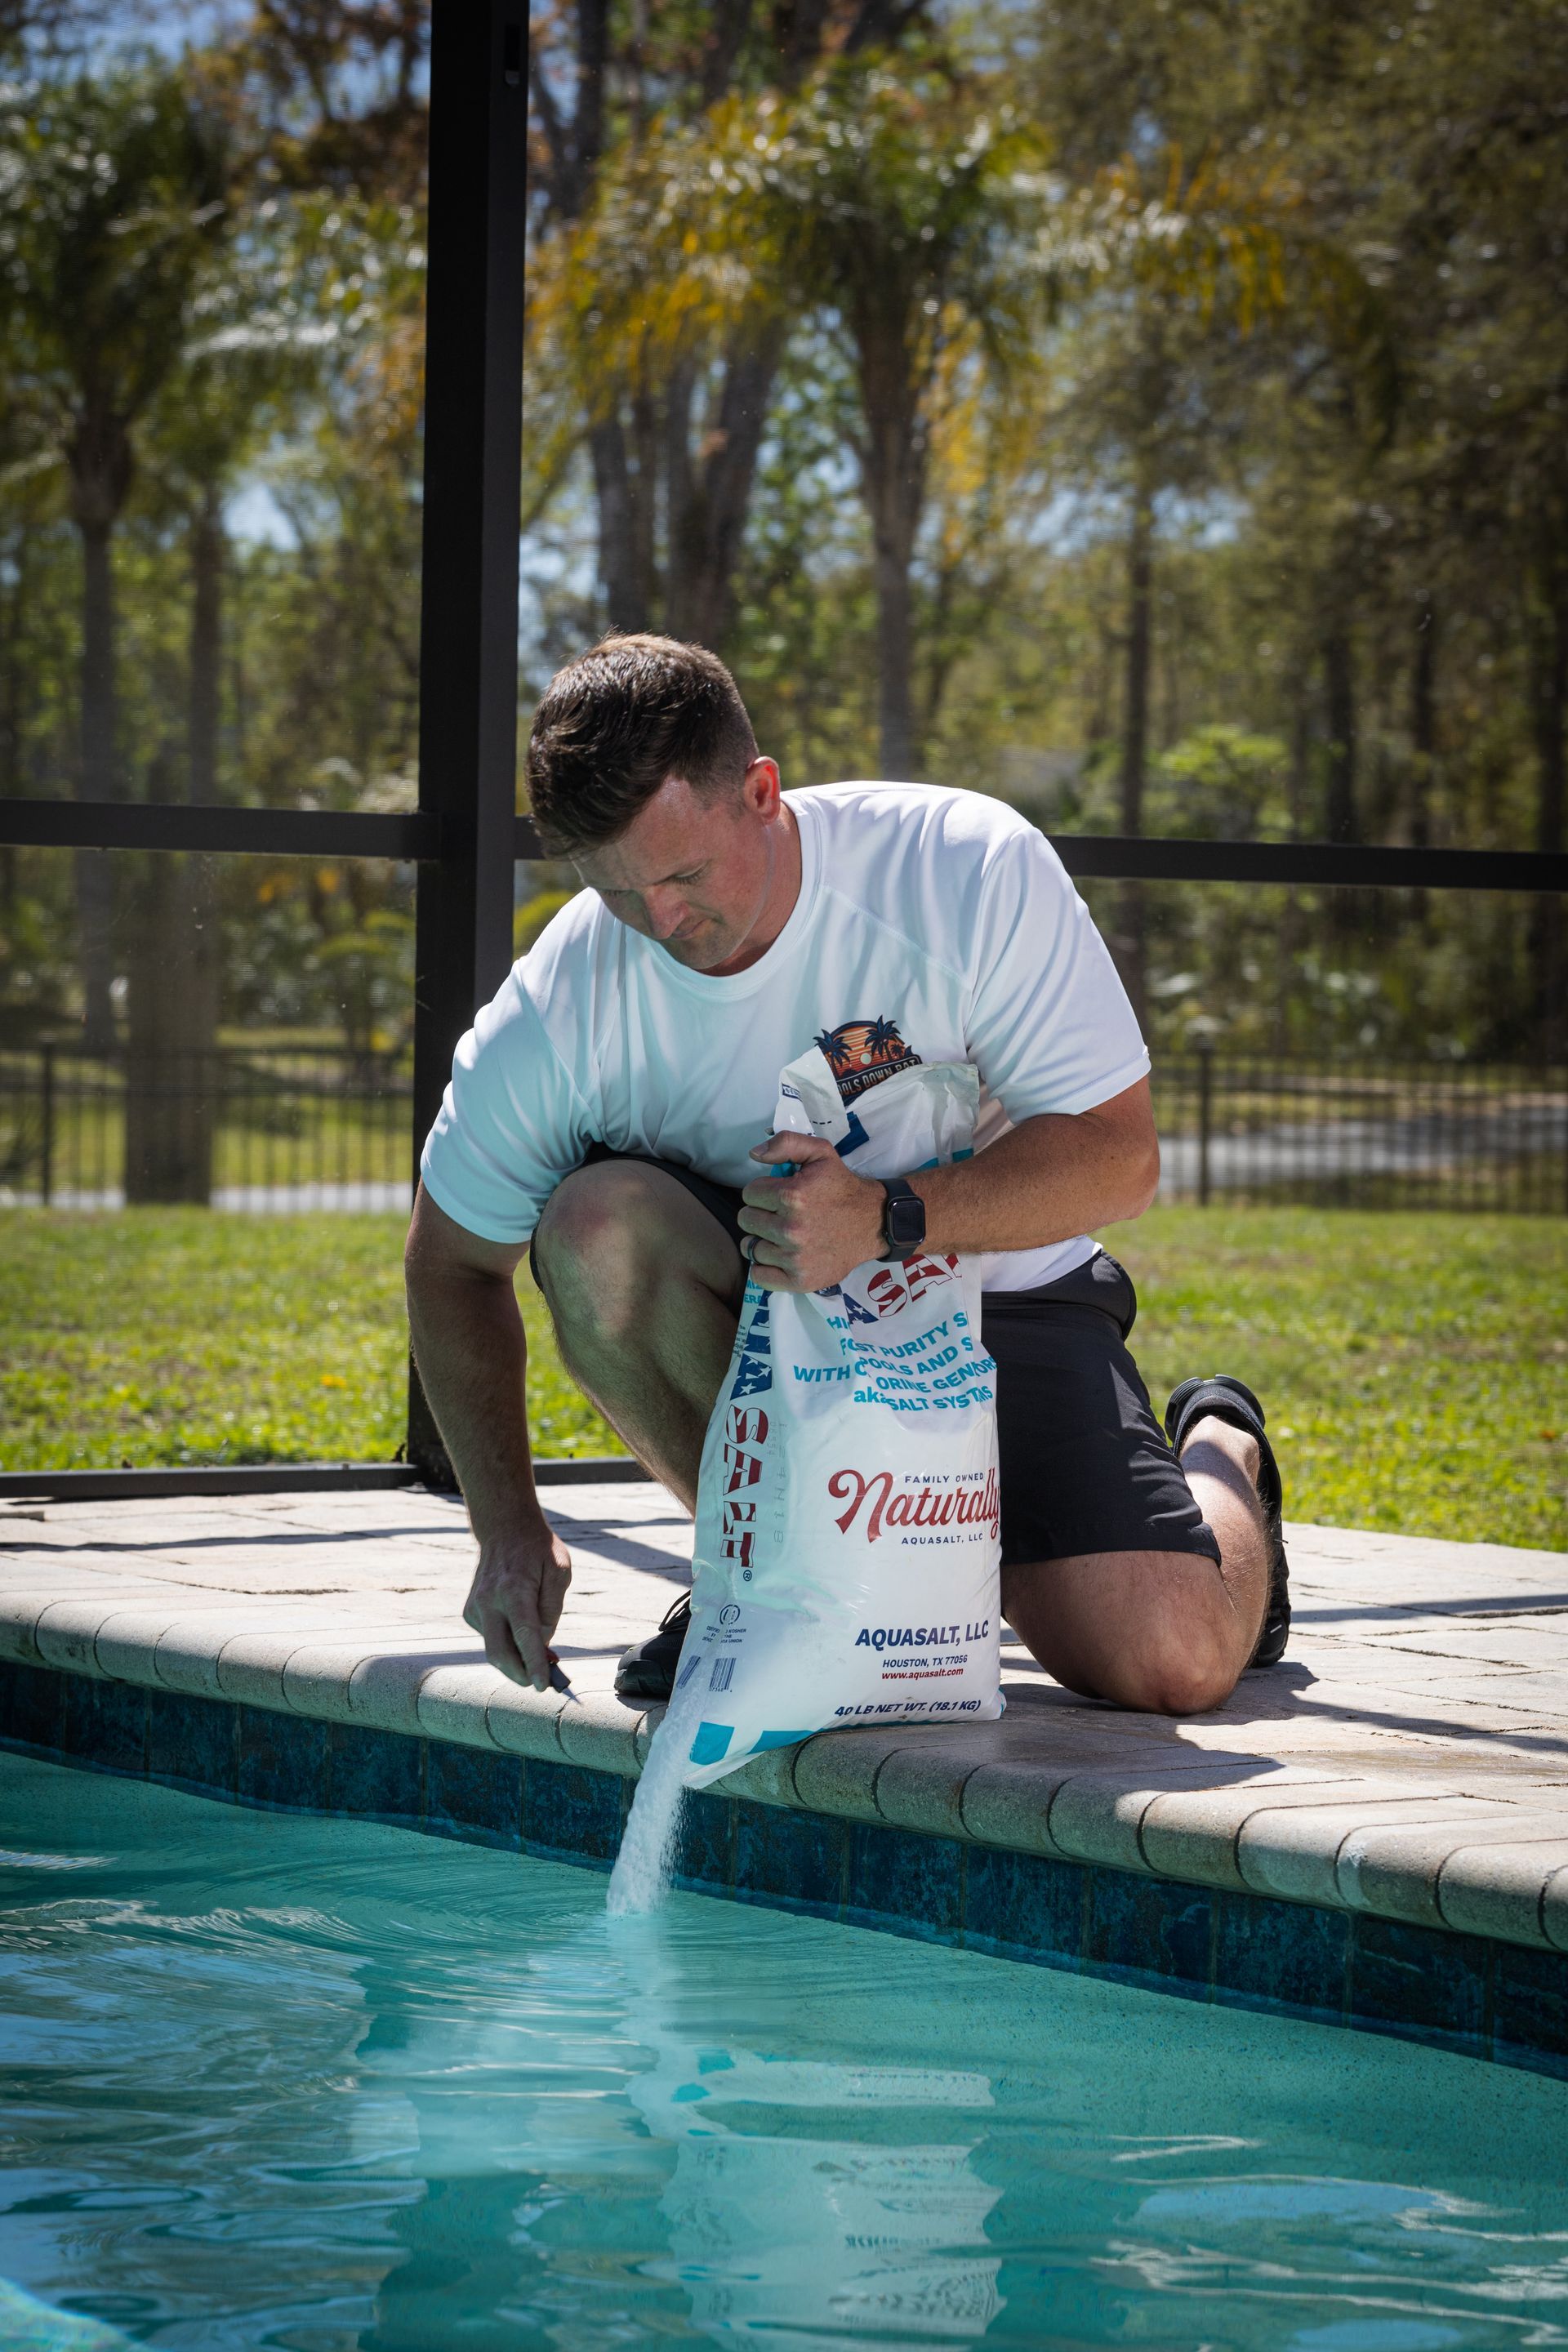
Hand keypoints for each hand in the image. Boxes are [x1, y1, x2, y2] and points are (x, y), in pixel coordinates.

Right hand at [463, 1520, 571, 1690]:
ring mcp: (475, 1608)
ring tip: (537, 1653)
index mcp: (514, 1590)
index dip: (534, 1664)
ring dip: (516, 1659)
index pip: (525, 1635)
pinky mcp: (470, 1612)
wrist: (504, 1528)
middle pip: (499, 1653)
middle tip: (541, 1682)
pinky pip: (490, 1638)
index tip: (542, 1686)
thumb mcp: (559, 1571)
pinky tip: (518, 1627)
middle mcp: (489, 1601)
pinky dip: (506, 1643)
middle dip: (520, 1674)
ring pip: (494, 1649)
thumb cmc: (537, 1549)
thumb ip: (552, 1609)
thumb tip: (543, 1644)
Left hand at [740, 1132, 886, 1290]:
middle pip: (746, 1220)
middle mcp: (791, 1229)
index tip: (778, 1195)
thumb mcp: (820, 1153)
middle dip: (761, 1214)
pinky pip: (760, 1275)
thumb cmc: (842, 1188)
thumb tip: (754, 1153)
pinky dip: (765, 1267)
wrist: (873, 1222)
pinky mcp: (799, 1280)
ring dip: (763, 1240)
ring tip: (783, 1235)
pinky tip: (779, 1256)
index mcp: (792, 1196)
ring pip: (751, 1247)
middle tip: (781, 1215)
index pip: (749, 1194)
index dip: (763, 1192)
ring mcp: (795, 1258)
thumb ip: (786, 1143)